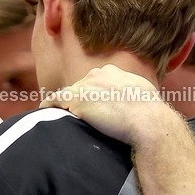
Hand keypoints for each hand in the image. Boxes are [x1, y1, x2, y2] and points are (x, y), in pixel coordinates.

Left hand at [46, 64, 174, 144]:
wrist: (149, 122)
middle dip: (77, 99)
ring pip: (67, 95)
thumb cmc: (151, 114)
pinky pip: (55, 101)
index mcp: (114, 72)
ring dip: (63, 104)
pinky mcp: (77, 100)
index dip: (91, 94)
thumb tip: (137, 102)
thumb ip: (133, 93)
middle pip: (80, 87)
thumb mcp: (144, 95)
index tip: (89, 104)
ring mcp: (86, 86)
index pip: (95, 82)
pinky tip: (43, 111)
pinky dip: (49, 105)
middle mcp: (98, 74)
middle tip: (74, 113)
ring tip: (55, 115)